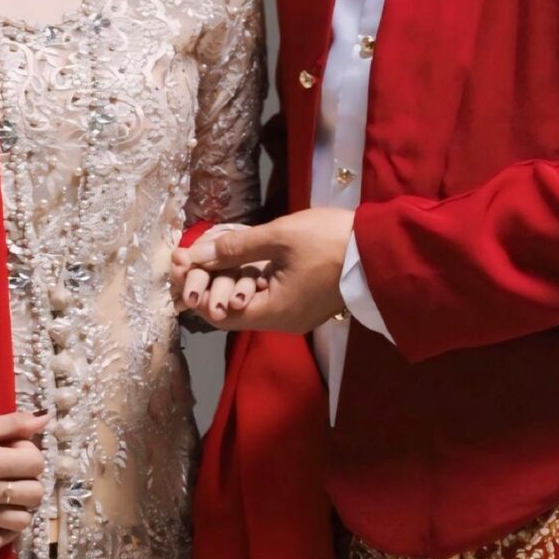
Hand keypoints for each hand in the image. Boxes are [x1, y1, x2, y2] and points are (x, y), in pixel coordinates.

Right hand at [0, 410, 47, 550]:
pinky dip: (4, 532)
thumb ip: (11, 424)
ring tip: (8, 495)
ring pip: (20, 522)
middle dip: (30, 480)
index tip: (15, 449)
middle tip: (14, 472)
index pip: (35, 464)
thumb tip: (45, 419)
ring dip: (21, 507)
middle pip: (34, 494)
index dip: (30, 453)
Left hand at [174, 209, 352, 331]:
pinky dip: (249, 278)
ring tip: (206, 253)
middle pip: (231, 309)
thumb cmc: (330, 242)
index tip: (177, 263)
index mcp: (274, 313)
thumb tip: (197, 254)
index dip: (194, 290)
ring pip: (249, 300)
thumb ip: (237, 247)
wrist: (381, 248)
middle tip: (185, 257)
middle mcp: (282, 321)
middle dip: (206, 282)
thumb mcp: (280, 237)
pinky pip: (268, 294)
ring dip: (227, 278)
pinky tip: (238, 258)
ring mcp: (296, 312)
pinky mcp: (306, 300)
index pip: (218, 314)